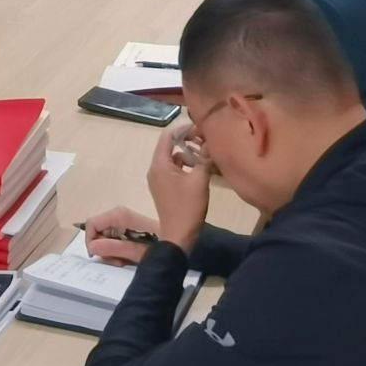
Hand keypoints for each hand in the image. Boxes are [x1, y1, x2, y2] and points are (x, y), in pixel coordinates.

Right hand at [82, 205, 159, 265]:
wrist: (185, 244)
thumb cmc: (165, 247)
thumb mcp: (140, 252)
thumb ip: (115, 249)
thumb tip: (93, 248)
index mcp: (122, 216)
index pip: (93, 223)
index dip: (91, 239)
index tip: (98, 256)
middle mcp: (121, 214)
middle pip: (98, 230)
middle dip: (102, 247)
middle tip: (117, 261)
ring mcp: (126, 221)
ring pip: (105, 235)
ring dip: (110, 250)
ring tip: (124, 260)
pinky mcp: (131, 227)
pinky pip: (115, 238)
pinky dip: (117, 249)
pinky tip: (129, 256)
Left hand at [147, 118, 210, 253]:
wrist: (179, 236)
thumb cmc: (187, 207)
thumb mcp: (200, 180)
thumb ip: (204, 159)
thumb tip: (210, 143)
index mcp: (160, 164)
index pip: (168, 136)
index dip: (184, 129)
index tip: (201, 130)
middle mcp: (155, 169)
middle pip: (170, 146)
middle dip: (188, 142)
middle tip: (206, 143)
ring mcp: (158, 179)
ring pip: (173, 159)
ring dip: (188, 155)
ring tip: (205, 158)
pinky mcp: (164, 188)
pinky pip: (173, 170)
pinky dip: (186, 167)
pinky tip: (200, 172)